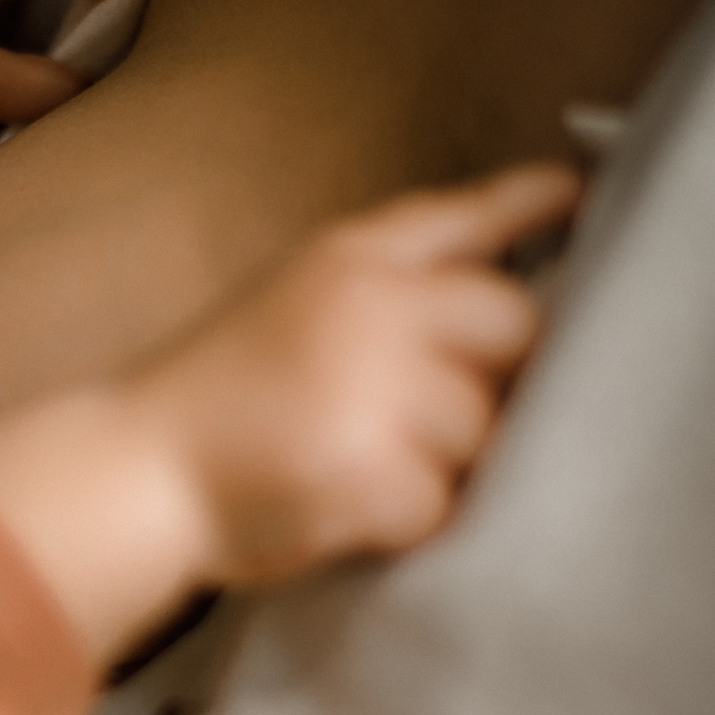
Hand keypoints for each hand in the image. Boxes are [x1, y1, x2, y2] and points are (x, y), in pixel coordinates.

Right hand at [135, 164, 583, 585]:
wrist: (136, 473)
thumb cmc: (218, 397)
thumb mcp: (294, 298)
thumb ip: (390, 286)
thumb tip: (514, 303)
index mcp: (347, 258)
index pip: (464, 216)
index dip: (530, 204)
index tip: (579, 195)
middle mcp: (369, 306)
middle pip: (516, 326)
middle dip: (494, 377)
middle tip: (425, 414)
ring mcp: (371, 386)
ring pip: (484, 427)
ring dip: (444, 460)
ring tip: (361, 462)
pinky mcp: (370, 469)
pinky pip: (443, 501)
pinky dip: (408, 519)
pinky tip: (347, 506)